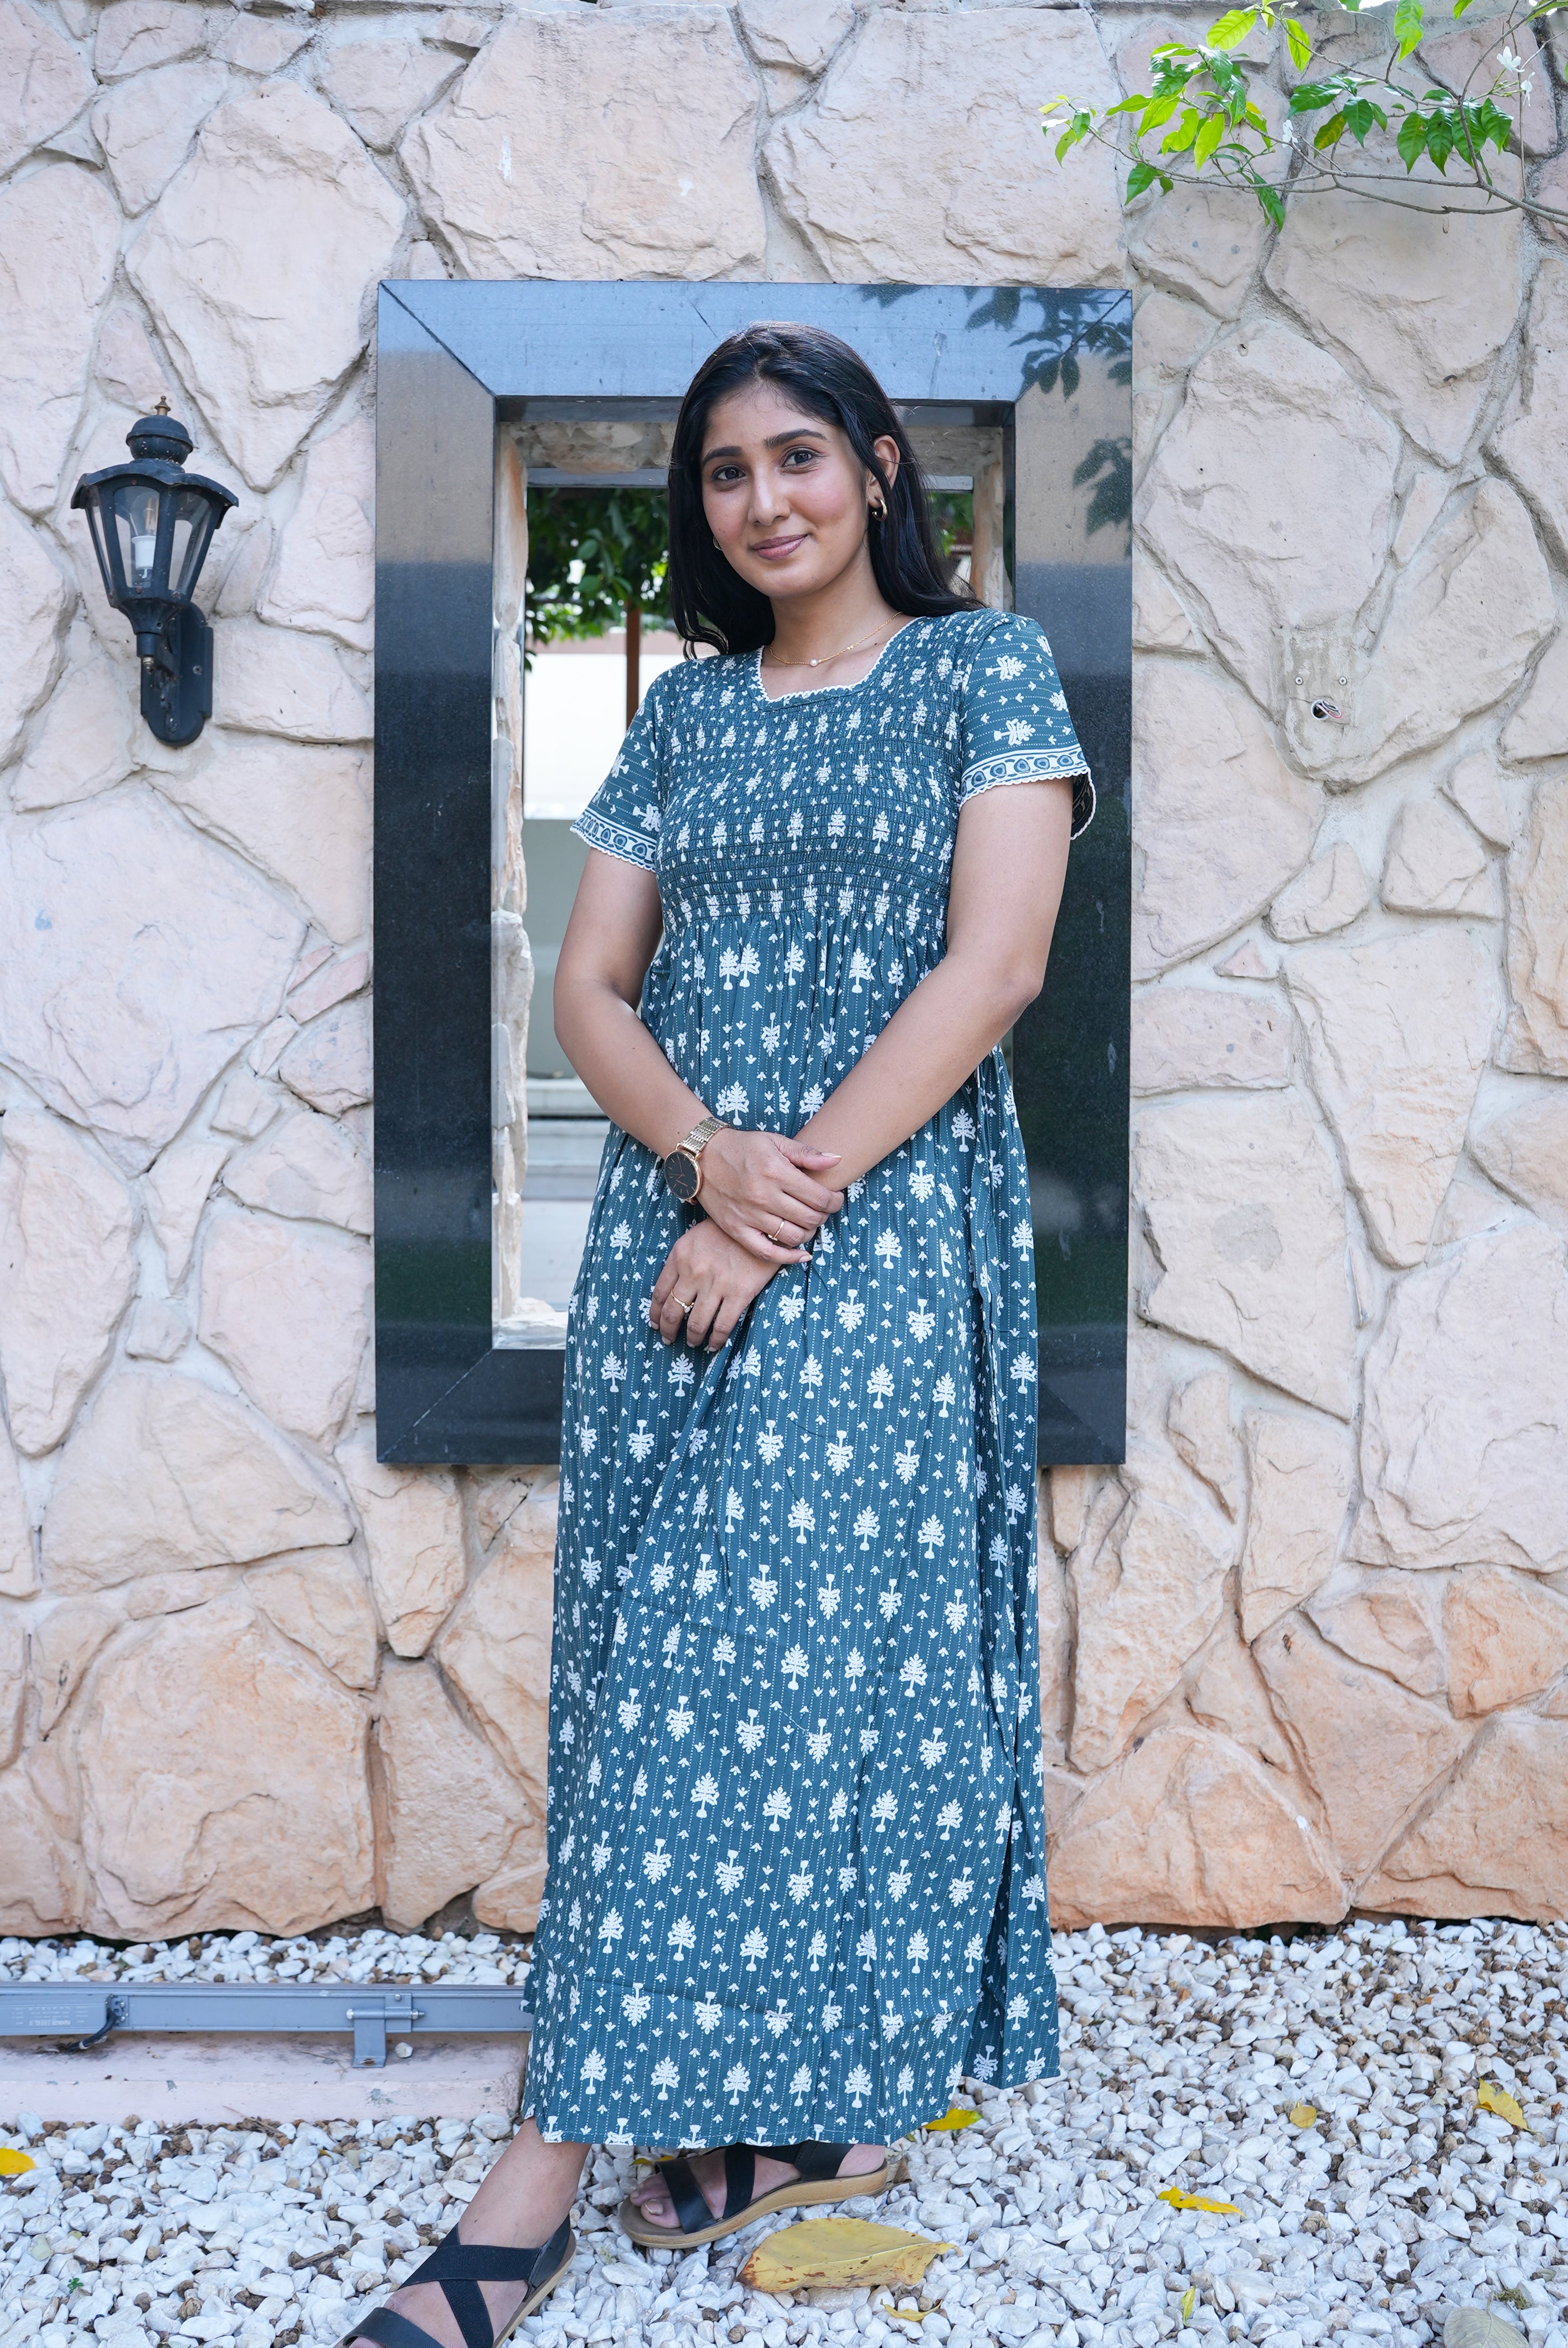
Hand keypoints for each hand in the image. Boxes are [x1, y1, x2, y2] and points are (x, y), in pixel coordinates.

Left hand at [650, 1221, 783, 1350]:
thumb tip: (674, 1286)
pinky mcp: (739, 1294)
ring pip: (696, 1323)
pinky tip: (713, 1346)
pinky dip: (715, 1340)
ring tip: (693, 1343)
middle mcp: (693, 1273)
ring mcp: (715, 1285)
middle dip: (668, 1330)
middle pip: (673, 1311)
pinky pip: (722, 1326)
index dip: (655, 1313)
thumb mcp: (695, 1237)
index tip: (655, 1324)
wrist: (761, 1223)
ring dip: (692, 1338)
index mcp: (680, 1257)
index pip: (659, 1293)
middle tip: (669, 1339)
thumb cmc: (728, 1229)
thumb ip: (682, 1259)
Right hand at [696, 1127, 843, 1261]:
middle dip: (824, 1215)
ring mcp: (749, 1215)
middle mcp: (763, 1196)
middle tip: (823, 1209)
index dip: (835, 1201)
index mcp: (776, 1172)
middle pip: (810, 1218)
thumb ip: (806, 1153)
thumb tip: (836, 1159)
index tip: (835, 1199)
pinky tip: (801, 1254)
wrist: (702, 1158)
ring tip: (808, 1222)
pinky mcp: (737, 1229)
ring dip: (809, 1232)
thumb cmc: (742, 1147)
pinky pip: (767, 1252)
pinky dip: (788, 1257)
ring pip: (793, 1236)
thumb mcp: (775, 1141)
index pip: (819, 1197)